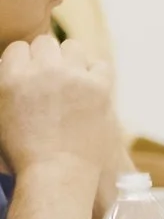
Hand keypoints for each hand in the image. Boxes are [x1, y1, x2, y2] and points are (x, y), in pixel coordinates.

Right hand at [0, 35, 114, 187]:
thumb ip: (7, 88)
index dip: (25, 61)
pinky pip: (99, 64)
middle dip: (47, 58)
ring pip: (72, 47)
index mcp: (12, 77)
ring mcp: (73, 77)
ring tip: (71, 79)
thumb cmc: (23, 155)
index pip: (19, 48)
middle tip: (51, 78)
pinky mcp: (99, 87)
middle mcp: (42, 71)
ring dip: (71, 60)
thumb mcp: (0, 117)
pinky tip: (91, 87)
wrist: (57, 175)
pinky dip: (95, 74)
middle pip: (45, 43)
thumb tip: (14, 74)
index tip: (31, 74)